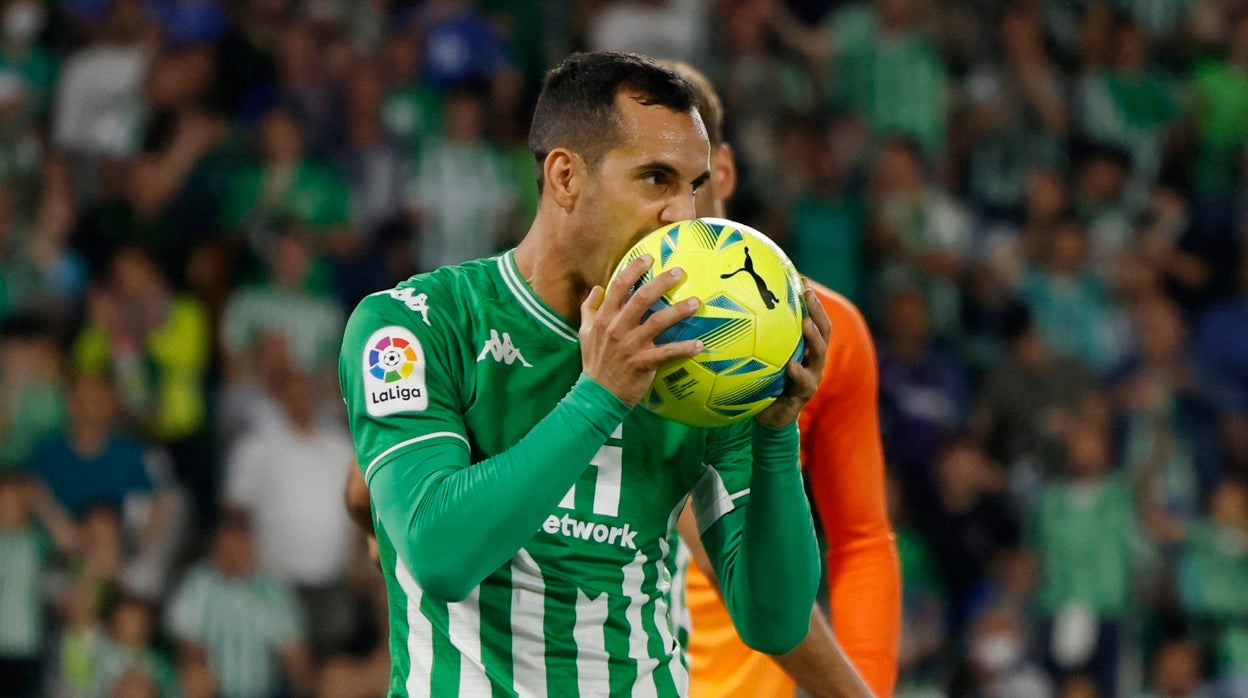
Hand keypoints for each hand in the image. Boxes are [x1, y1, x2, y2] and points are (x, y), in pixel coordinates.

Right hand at [580, 254, 702, 405]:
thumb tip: (597, 288)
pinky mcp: (642, 363)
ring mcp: (630, 345)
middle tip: (680, 272)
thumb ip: (589, 309)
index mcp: (604, 318)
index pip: (618, 287)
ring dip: (678, 311)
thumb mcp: (585, 333)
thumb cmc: (594, 362)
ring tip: (696, 303)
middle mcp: (617, 328)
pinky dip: (684, 348)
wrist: (597, 395)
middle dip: (661, 282)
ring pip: (657, 322)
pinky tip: (700, 344)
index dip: (634, 270)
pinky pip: (667, 353)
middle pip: (641, 298)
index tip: (648, 257)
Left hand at [755, 282, 830, 427]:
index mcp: (805, 348)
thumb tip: (735, 309)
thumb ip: (756, 338)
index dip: (811, 300)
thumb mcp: (761, 358)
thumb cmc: (762, 382)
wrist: (767, 416)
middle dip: (817, 311)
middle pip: (823, 331)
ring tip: (805, 324)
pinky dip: (799, 373)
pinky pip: (804, 383)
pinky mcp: (803, 396)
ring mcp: (811, 377)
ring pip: (819, 355)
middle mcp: (812, 360)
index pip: (814, 319)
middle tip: (807, 294)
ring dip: (813, 338)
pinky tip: (791, 365)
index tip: (802, 280)